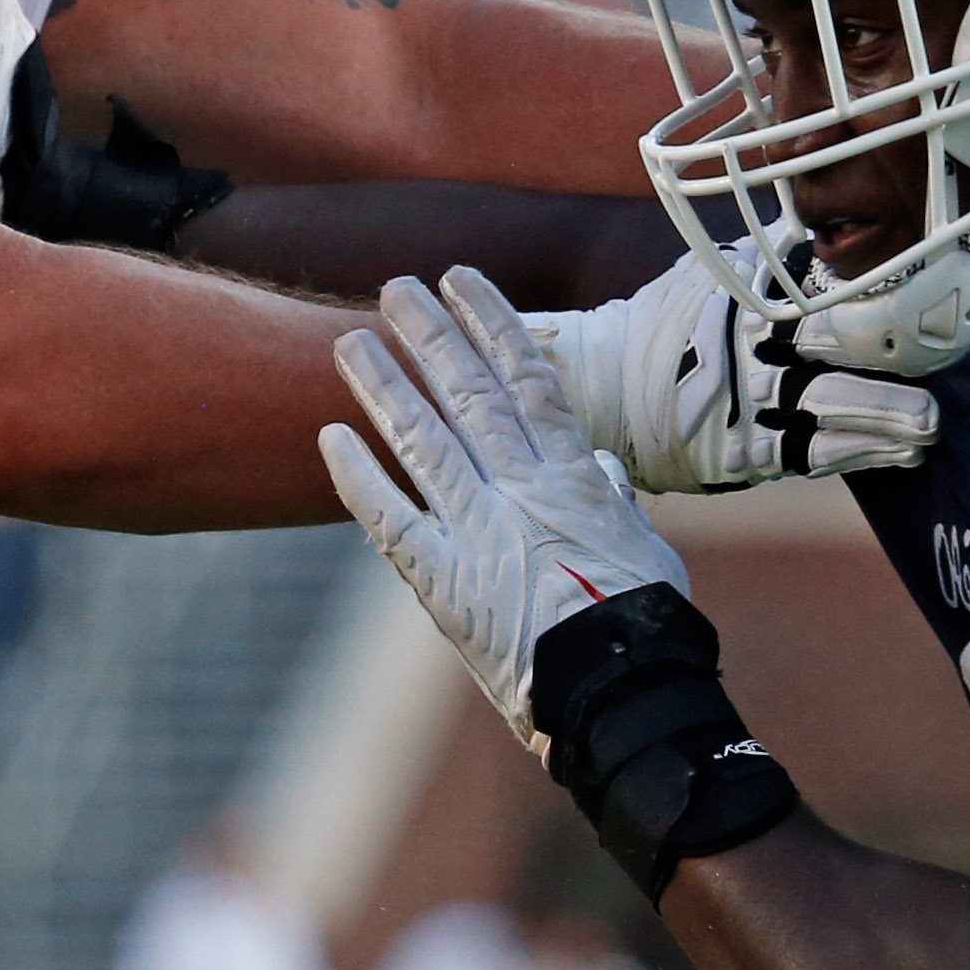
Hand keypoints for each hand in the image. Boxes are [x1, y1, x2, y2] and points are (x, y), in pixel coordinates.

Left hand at [320, 268, 692, 734]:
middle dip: (429, 335)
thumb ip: (611, 500)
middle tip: (395, 289)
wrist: (616, 688)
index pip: (528, 378)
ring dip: (383, 386)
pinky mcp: (441, 579)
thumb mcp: (640, 545)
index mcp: (572, 475)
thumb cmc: (640, 621)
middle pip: (467, 394)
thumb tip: (602, 473)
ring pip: (422, 439)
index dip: (492, 322)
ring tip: (350, 341)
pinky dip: (357, 476)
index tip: (462, 281)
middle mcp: (519, 489)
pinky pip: (389, 517)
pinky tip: (329, 436)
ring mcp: (476, 530)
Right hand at [537, 247, 938, 493]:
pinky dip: (863, 454)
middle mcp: (756, 348)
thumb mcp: (710, 274)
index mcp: (750, 299)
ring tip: (931, 424)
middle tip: (940, 364)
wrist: (607, 389)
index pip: (823, 293)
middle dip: (892, 358)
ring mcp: (755, 402)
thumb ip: (768, 261)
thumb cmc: (665, 325)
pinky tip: (903, 454)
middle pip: (838, 348)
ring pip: (835, 408)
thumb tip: (819, 227)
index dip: (877, 298)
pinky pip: (817, 454)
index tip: (925, 299)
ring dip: (889, 418)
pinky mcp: (751, 451)